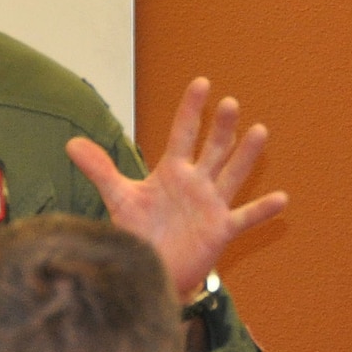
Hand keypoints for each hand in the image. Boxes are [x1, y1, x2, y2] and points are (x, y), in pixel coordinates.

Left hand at [66, 78, 287, 298]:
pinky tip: (281, 199)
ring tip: (260, 131)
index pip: (183, 132)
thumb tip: (70, 144)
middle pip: (212, 148)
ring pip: (232, 174)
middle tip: (230, 103)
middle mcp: (196, 182)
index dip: (191, 108)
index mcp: (172, 171)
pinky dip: (262, 210)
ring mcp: (211, 204)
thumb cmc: (139, 232)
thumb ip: (100, 170)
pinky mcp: (221, 229)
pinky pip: (245, 217)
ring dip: (246, 155)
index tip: (201, 83)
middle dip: (221, 127)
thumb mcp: (120, 198)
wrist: (151, 269)